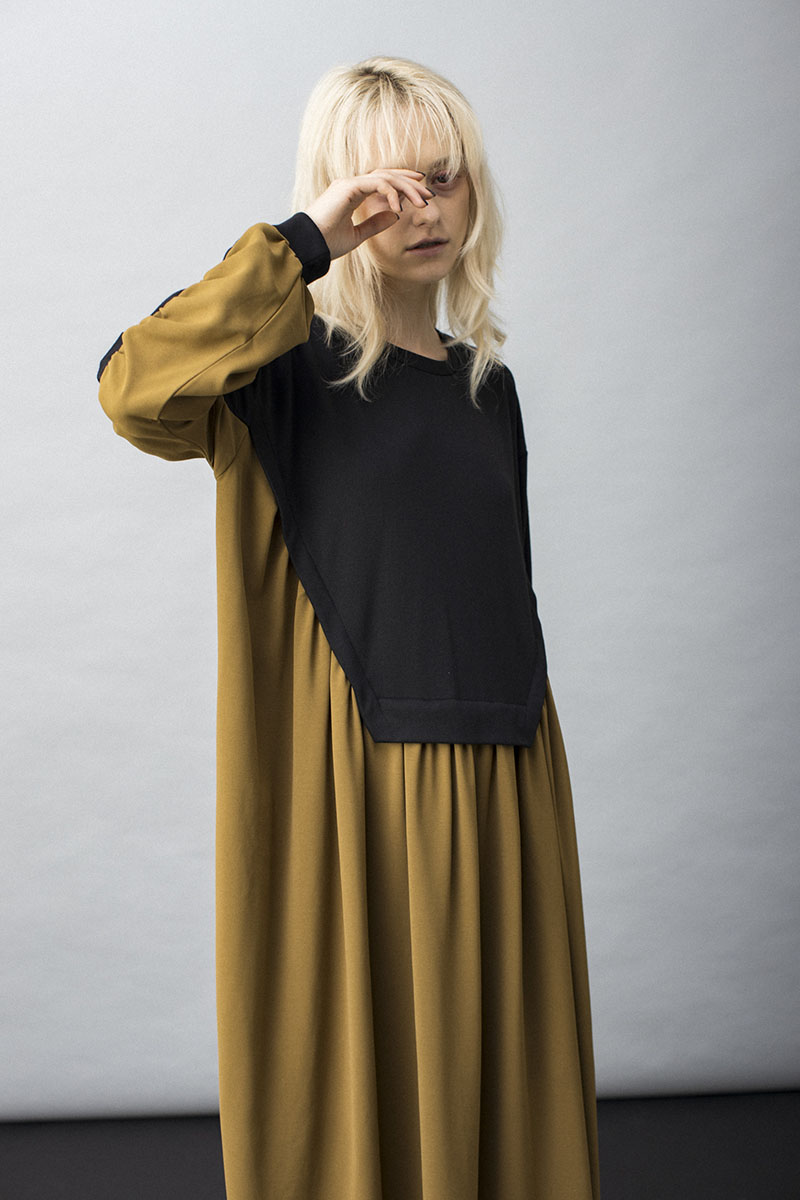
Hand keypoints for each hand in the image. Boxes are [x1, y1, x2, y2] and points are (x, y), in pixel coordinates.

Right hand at [304, 169, 433, 260]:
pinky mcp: (348, 187)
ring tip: (422, 202)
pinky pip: (377, 183)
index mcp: (352, 193)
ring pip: (385, 177)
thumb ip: (375, 223)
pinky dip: (391, 192)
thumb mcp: (357, 235)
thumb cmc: (326, 244)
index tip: (420, 192)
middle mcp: (351, 184)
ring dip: (406, 188)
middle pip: (387, 175)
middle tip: (429, 195)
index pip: (382, 181)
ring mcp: (349, 183)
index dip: (402, 183)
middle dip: (410, 183)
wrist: (309, 247)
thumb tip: (395, 215)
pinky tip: (400, 207)